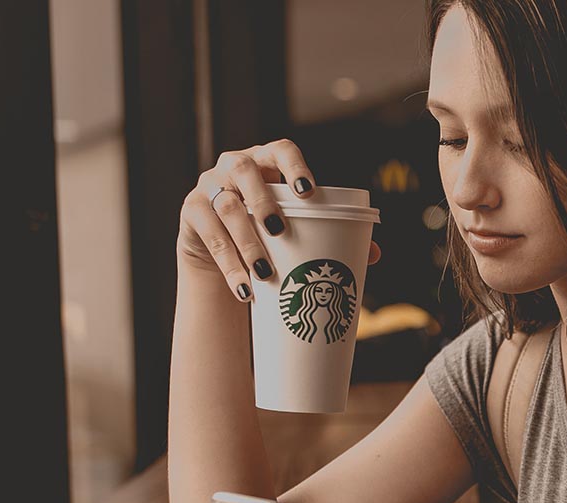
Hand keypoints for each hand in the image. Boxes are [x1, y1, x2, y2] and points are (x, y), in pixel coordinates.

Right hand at [177, 139, 381, 302]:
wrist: (221, 253)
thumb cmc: (269, 233)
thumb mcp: (295, 230)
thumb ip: (331, 235)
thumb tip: (375, 254)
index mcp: (266, 162)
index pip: (280, 150)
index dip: (293, 166)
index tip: (309, 192)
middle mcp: (234, 165)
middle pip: (244, 171)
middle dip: (263, 201)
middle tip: (280, 231)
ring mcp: (209, 186)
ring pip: (227, 207)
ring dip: (247, 242)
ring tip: (265, 273)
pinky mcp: (191, 211)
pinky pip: (208, 234)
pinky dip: (228, 264)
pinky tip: (244, 288)